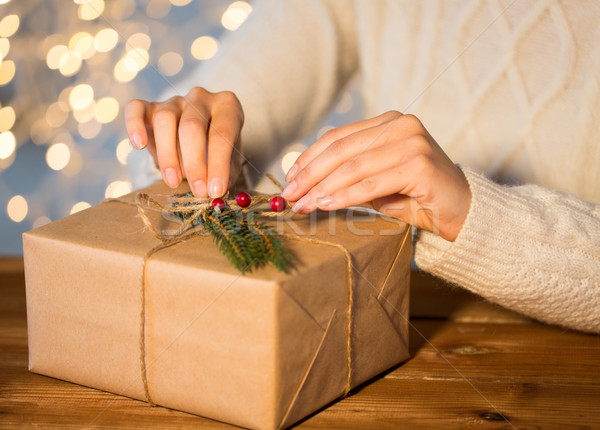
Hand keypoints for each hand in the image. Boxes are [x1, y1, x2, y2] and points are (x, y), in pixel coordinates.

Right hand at [125, 87, 243, 196]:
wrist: (200, 143)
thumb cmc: (218, 152)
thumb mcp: (230, 163)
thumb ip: (225, 173)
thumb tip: (215, 191)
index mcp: (227, 106)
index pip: (223, 133)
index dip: (218, 164)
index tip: (215, 190)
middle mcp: (201, 98)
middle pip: (191, 126)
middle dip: (194, 163)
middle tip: (198, 191)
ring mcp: (175, 100)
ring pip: (165, 119)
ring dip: (167, 154)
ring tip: (173, 181)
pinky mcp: (150, 107)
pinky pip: (136, 109)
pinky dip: (134, 125)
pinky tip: (139, 145)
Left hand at [281, 111, 470, 241]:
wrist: (463, 211)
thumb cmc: (417, 197)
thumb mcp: (377, 182)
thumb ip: (348, 175)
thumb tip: (306, 182)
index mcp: (389, 122)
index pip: (338, 137)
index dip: (309, 157)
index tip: (290, 178)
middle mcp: (401, 125)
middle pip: (341, 149)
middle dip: (310, 174)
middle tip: (290, 195)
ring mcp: (412, 142)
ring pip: (353, 166)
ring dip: (322, 187)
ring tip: (303, 205)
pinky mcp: (419, 165)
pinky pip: (371, 183)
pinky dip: (345, 195)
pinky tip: (326, 205)